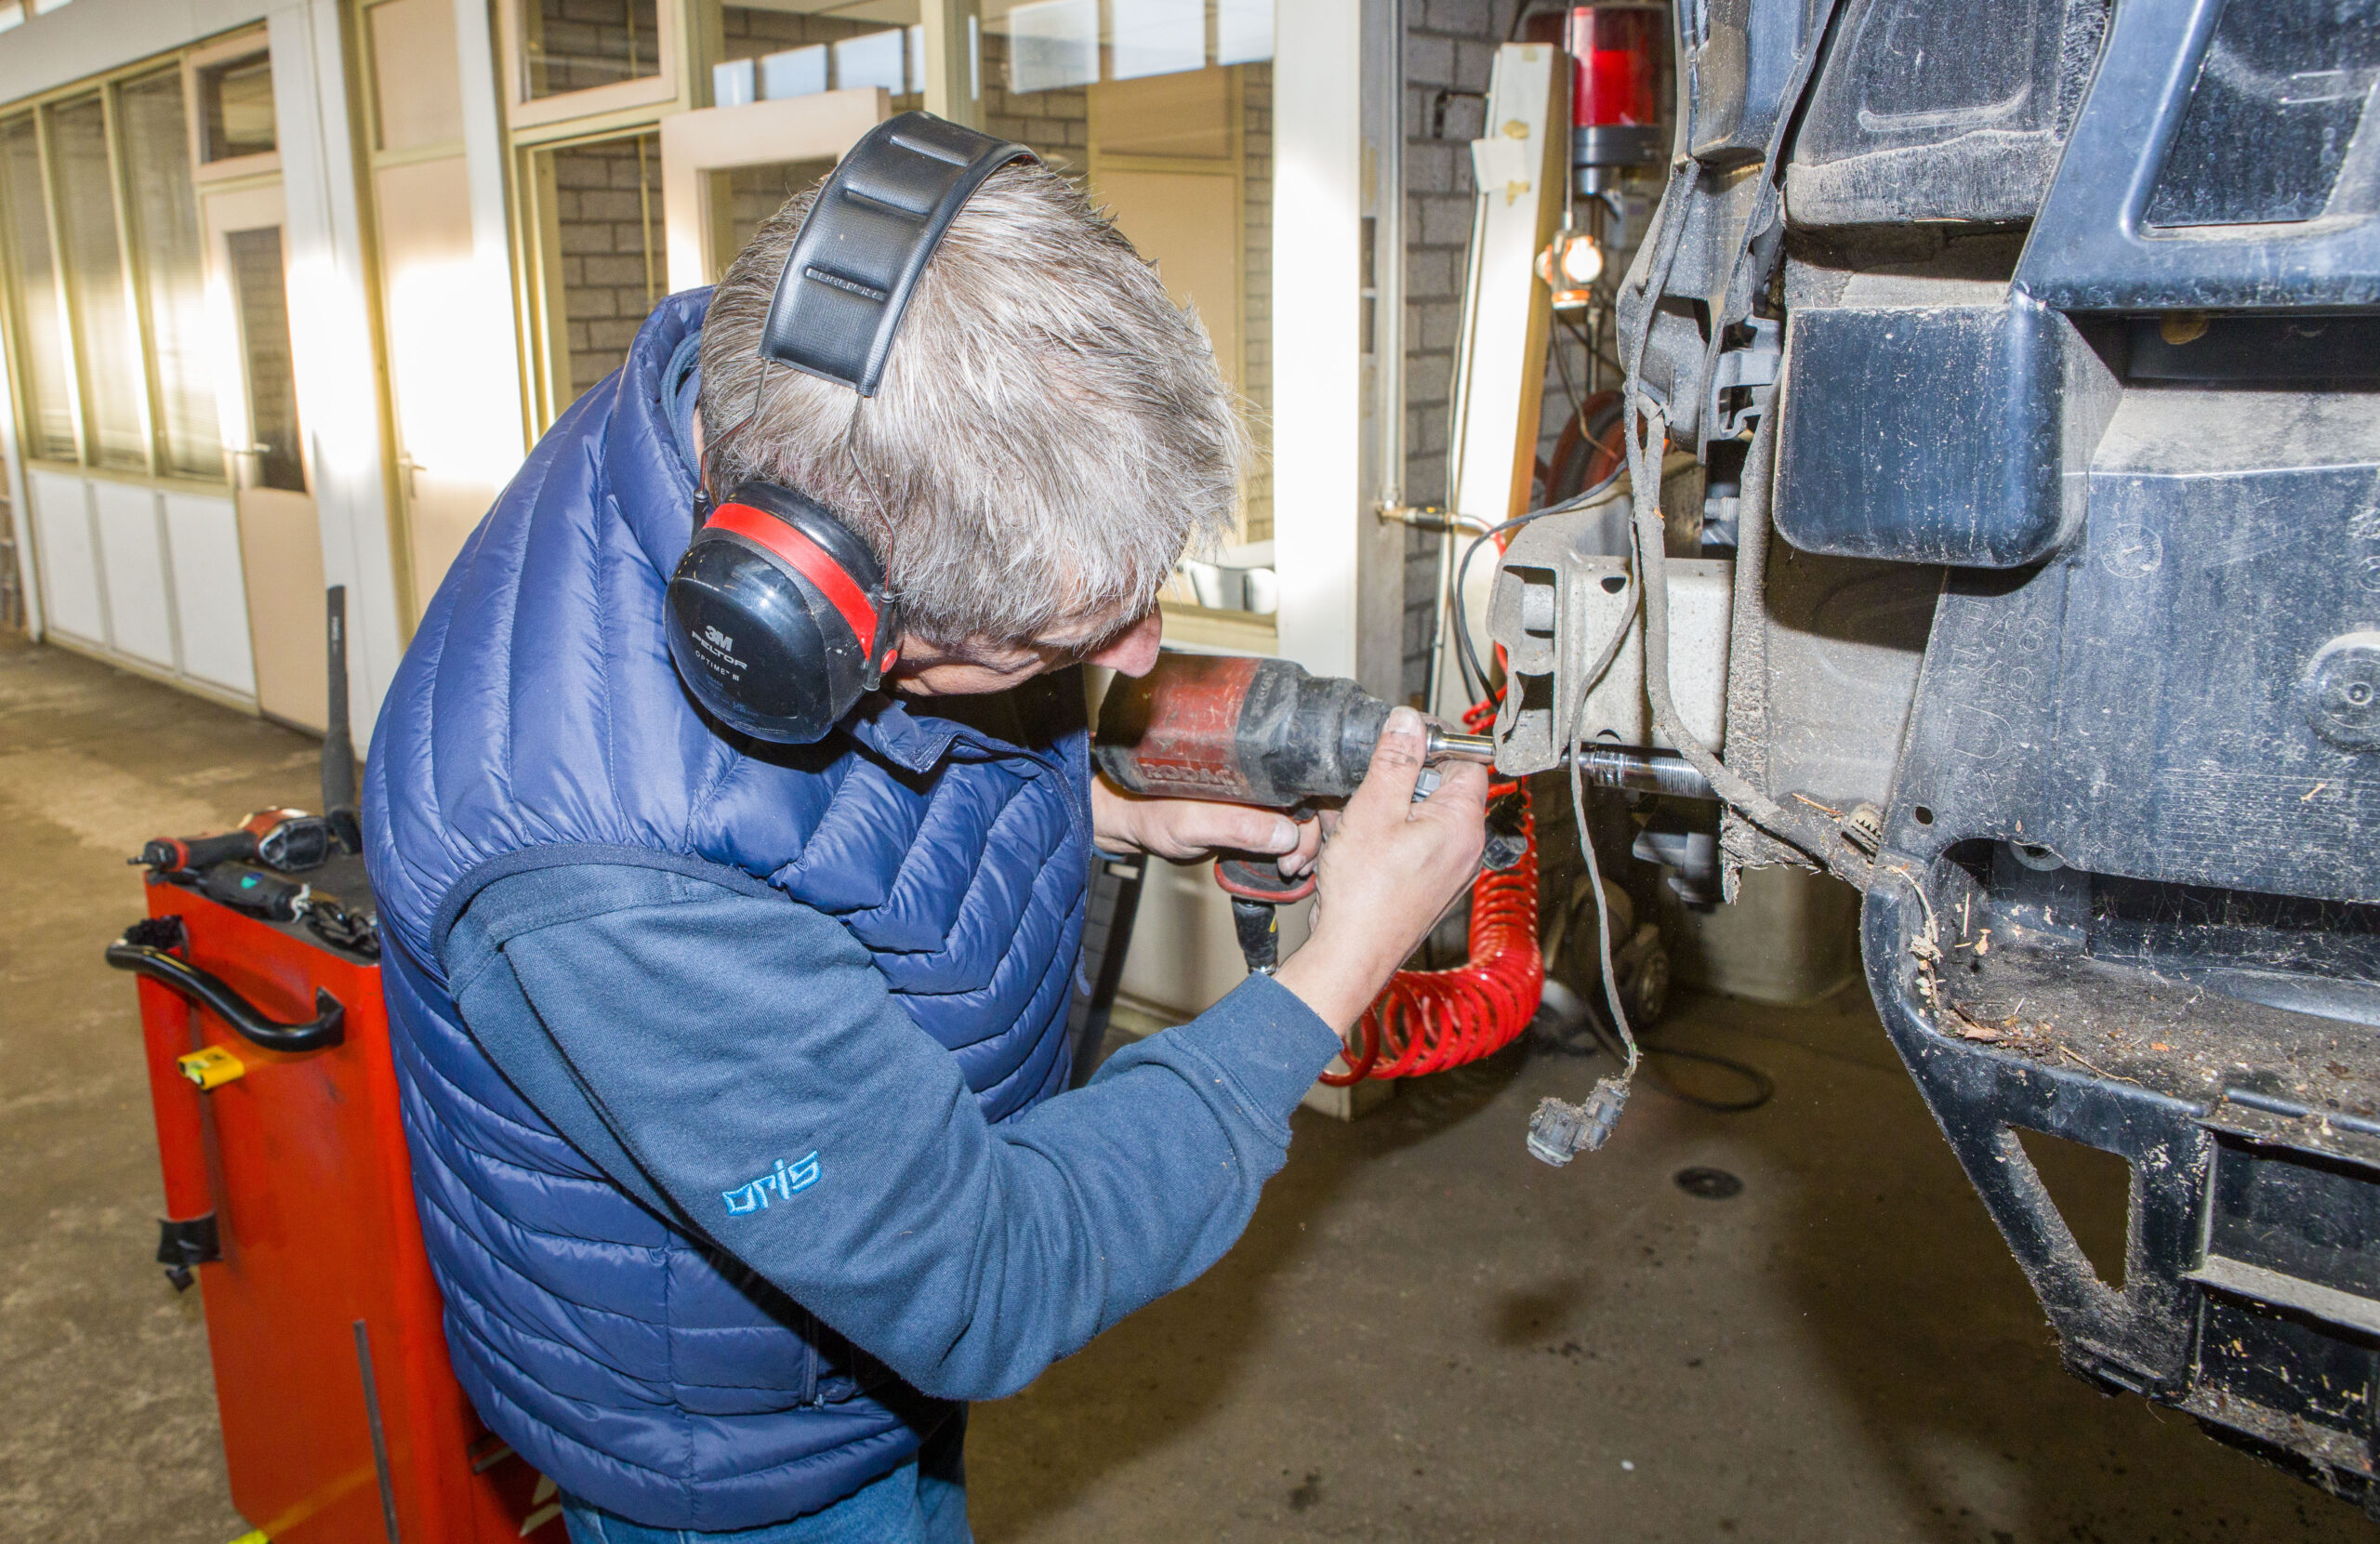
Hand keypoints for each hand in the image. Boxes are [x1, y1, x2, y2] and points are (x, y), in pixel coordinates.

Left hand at [1090, 777, 1324, 877]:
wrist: (1130, 824)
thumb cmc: (1149, 813)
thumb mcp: (1191, 823)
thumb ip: (1236, 826)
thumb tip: (1286, 833)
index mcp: (1248, 766)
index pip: (1303, 784)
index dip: (1313, 819)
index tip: (1301, 850)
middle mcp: (1256, 778)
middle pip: (1307, 801)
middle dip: (1310, 836)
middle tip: (1295, 866)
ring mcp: (1254, 796)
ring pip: (1297, 818)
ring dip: (1302, 844)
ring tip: (1290, 867)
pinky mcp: (1248, 814)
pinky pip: (1282, 828)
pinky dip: (1290, 846)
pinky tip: (1286, 862)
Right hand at [1273, 708, 1487, 1032]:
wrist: (1351, 953)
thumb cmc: (1365, 896)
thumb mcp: (1373, 810)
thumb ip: (1395, 761)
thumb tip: (1410, 721)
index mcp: (1464, 824)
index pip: (1465, 761)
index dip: (1431, 746)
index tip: (1399, 744)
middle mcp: (1465, 848)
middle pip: (1435, 789)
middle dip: (1393, 784)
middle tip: (1362, 792)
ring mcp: (1447, 870)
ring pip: (1414, 818)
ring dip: (1379, 813)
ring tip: (1350, 827)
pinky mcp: (1425, 885)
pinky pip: (1406, 845)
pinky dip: (1379, 839)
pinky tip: (1352, 849)